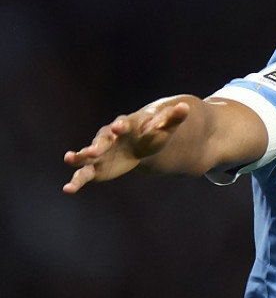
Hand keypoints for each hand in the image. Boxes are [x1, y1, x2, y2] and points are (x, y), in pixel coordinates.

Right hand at [62, 97, 191, 192]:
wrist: (142, 142)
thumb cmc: (154, 133)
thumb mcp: (165, 126)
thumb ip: (173, 118)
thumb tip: (186, 107)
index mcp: (127, 125)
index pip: (124, 124)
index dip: (121, 126)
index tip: (119, 127)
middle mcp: (110, 137)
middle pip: (103, 139)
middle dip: (99, 145)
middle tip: (93, 150)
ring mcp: (101, 152)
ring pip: (88, 155)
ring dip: (80, 158)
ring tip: (69, 159)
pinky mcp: (97, 167)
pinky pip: (84, 174)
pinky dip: (77, 181)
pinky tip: (68, 189)